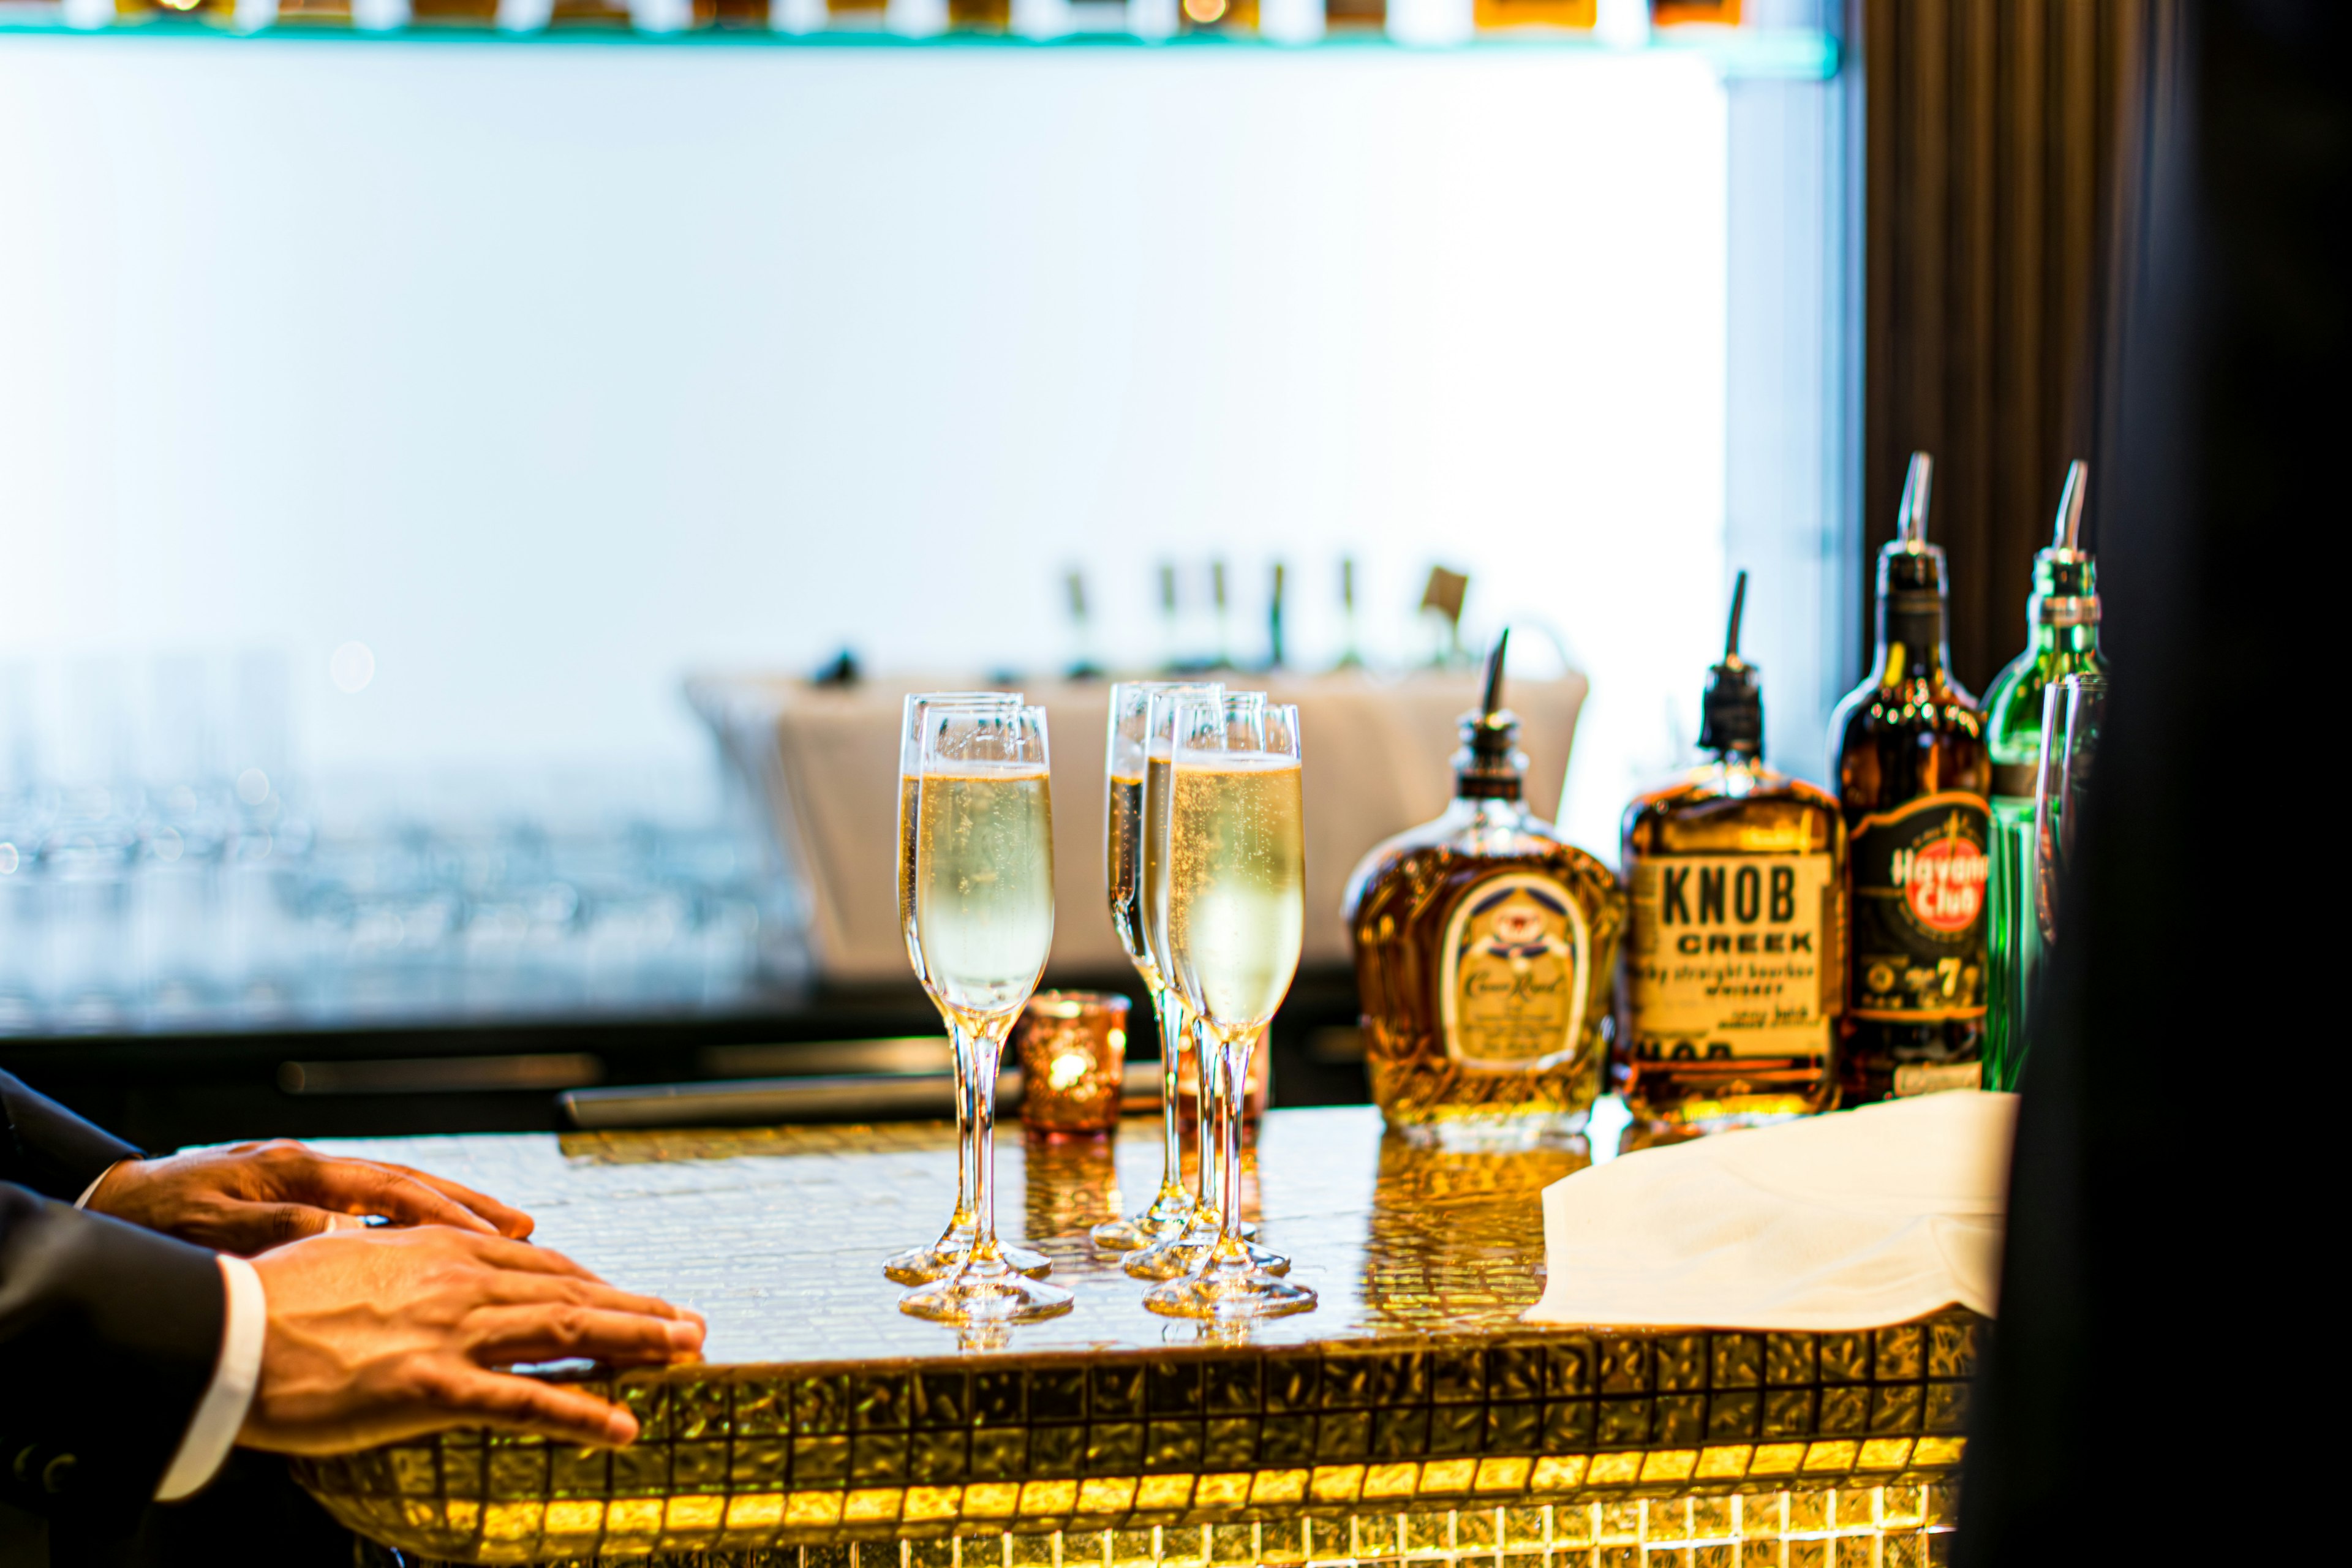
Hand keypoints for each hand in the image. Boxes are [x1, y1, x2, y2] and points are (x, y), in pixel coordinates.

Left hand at [86, 1139, 533, 1255]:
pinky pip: (373, 1204)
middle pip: (408, 1183)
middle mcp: (311, 1166)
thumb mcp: (213, 1227)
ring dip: (451, 1211)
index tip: (491, 1236)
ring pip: (396, 1192)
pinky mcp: (300, 1193)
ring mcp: (309, 1177)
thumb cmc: (155, 1223)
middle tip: (524, 1228)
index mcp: (297, 1170)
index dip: (445, 1215)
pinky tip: (440, 1238)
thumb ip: (280, 1229)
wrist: (114, 1202)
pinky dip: (414, 1219)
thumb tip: (344, 1229)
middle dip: (469, 1206)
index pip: (389, 1191)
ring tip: (504, 1231)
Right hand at [241, 1226, 704, 1454]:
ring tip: (687, 1354)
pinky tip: (623, 1426)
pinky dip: (582, 1411)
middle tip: (689, 1324)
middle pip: (571, 1291)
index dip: (596, 1283)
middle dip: (639, 1309)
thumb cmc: (274, 1301)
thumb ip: (407, 1263)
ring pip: (568, 1330)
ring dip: (638, 1343)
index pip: (541, 1265)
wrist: (223, 1332)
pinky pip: (525, 1401)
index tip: (633, 1298)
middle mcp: (458, 1280)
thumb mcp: (355, 1259)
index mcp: (440, 1247)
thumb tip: (431, 1270)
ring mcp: (450, 1333)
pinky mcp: (432, 1387)